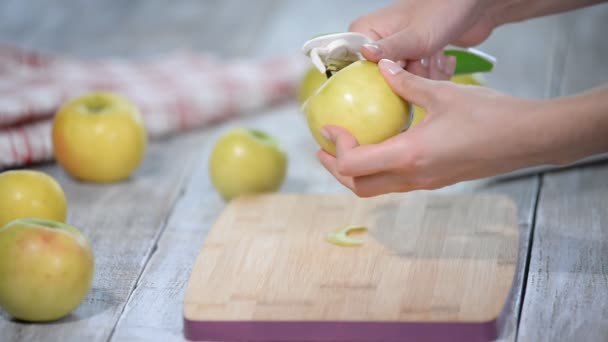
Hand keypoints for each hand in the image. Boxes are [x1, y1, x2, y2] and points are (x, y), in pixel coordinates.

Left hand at [317, 59, 548, 196]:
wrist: (528, 139)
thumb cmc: (491, 116)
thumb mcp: (443, 93)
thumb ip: (407, 83)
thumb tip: (383, 68)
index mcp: (410, 155)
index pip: (354, 165)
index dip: (335, 148)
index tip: (330, 128)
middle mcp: (414, 177)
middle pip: (359, 187)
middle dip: (335, 170)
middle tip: (324, 148)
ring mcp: (426, 183)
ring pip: (377, 188)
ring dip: (355, 173)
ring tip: (345, 149)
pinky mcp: (436, 180)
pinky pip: (396, 182)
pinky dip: (378, 170)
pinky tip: (381, 146)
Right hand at [349, 0, 497, 78]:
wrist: (474, 6)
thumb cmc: (443, 10)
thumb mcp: (414, 36)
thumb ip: (389, 49)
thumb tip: (365, 55)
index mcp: (367, 31)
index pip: (354, 67)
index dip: (373, 79)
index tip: (392, 80)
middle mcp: (378, 42)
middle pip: (381, 79)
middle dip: (406, 78)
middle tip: (421, 63)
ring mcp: (397, 51)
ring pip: (402, 82)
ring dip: (424, 76)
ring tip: (435, 57)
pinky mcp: (413, 58)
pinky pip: (416, 79)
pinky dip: (432, 75)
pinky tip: (442, 59)